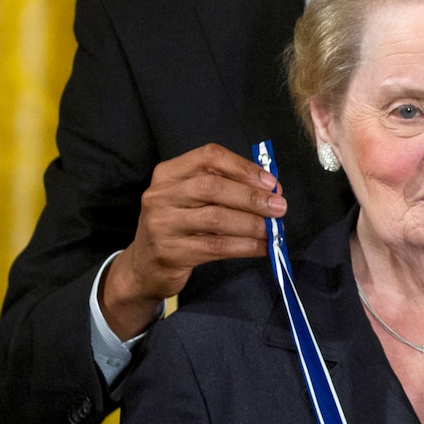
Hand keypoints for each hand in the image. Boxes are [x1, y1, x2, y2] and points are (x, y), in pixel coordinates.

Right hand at [100, 143, 286, 338]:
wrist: (144, 266)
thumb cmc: (177, 225)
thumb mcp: (189, 198)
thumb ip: (223, 187)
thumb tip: (269, 190)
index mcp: (168, 173)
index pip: (209, 157)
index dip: (243, 167)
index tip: (270, 182)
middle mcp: (161, 194)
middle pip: (213, 187)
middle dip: (251, 197)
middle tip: (279, 207)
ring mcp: (162, 224)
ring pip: (215, 218)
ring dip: (251, 223)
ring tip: (272, 229)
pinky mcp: (170, 252)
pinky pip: (215, 246)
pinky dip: (244, 246)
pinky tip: (261, 247)